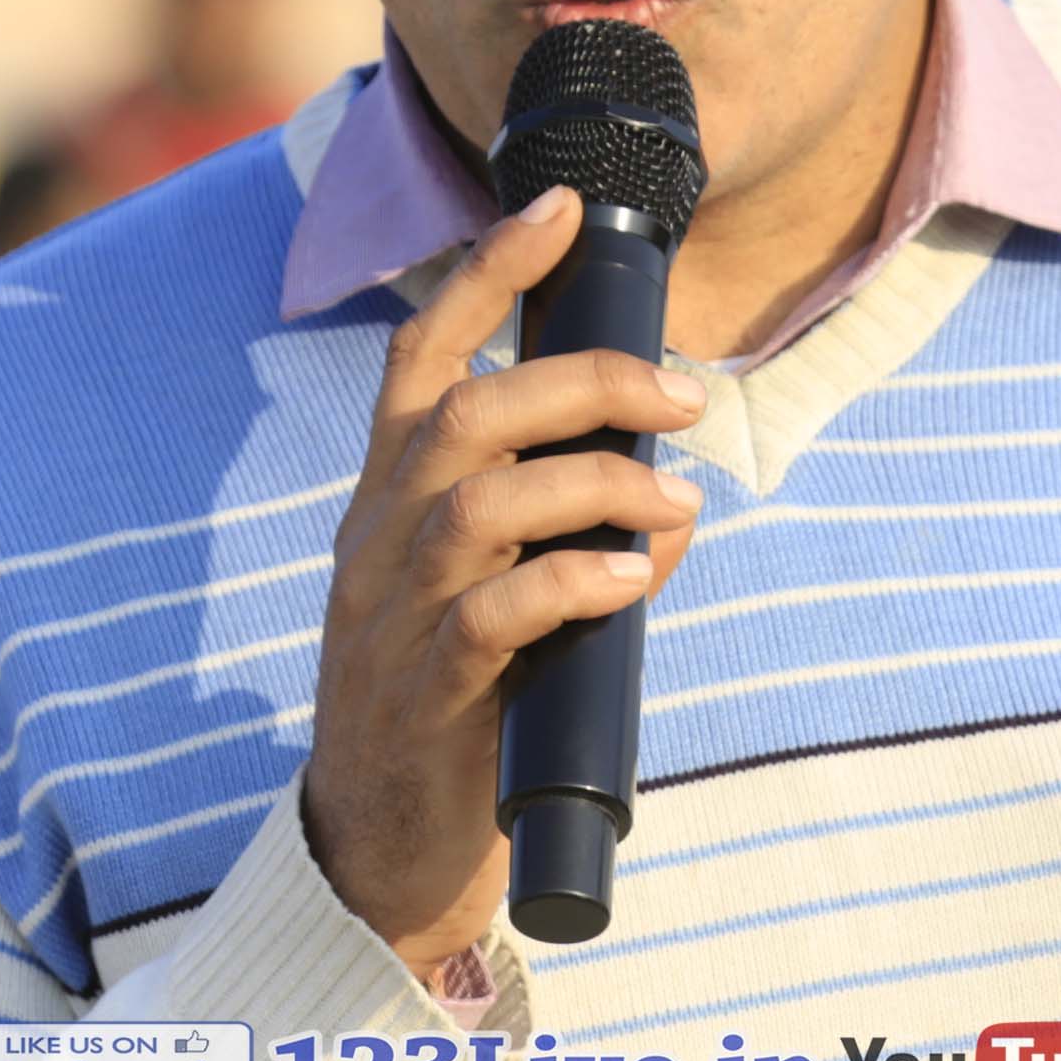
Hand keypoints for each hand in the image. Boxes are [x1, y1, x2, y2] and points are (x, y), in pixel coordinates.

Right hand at [300, 187, 705, 971]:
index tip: (555, 207)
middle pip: (468, 414)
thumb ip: (572, 542)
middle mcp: (376, 539)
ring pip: (480, 501)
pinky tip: (629, 579)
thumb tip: (675, 506)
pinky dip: (571, 581)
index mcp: (388, 501)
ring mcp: (389, 615)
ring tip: (675, 500)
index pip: (421, 357)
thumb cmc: (453, 709)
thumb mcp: (501, 604)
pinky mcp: (421, 693)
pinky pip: (493, 613)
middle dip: (585, 385)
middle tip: (684, 400)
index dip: (484, 273)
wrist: (379, 853)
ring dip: (595, 485)